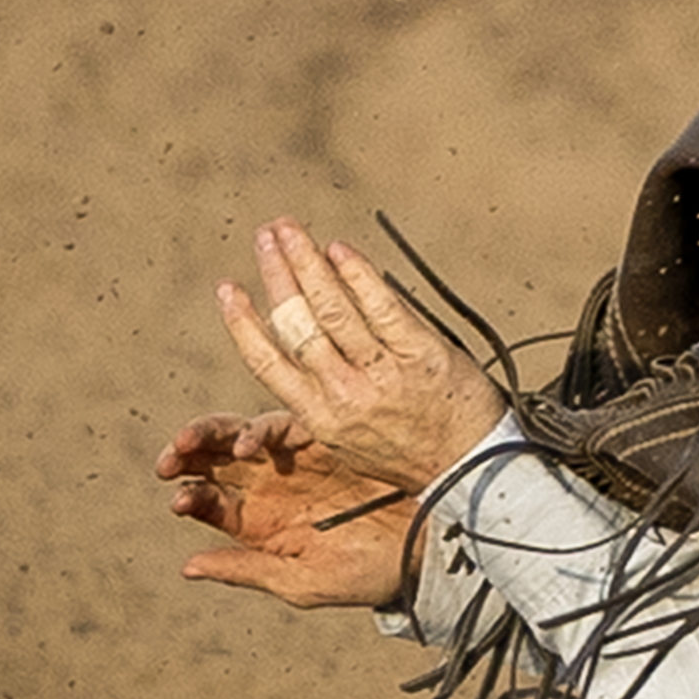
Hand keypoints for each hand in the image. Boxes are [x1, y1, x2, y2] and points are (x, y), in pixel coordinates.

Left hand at [157, 407, 415, 610]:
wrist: (425, 548)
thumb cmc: (365, 575)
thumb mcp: (301, 581)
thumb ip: (246, 569)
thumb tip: (188, 566)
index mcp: (258, 520)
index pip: (208, 500)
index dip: (189, 497)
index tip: (179, 501)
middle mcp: (270, 484)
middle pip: (215, 459)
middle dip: (187, 453)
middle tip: (170, 459)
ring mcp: (295, 457)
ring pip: (240, 434)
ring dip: (211, 434)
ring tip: (192, 442)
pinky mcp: (324, 436)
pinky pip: (286, 424)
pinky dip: (264, 430)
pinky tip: (253, 445)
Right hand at [214, 221, 508, 497]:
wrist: (471, 469)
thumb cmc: (410, 452)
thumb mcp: (349, 440)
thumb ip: (321, 396)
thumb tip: (294, 345)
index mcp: (320, 418)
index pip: (268, 362)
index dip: (243, 321)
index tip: (228, 288)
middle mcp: (345, 394)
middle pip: (298, 323)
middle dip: (278, 272)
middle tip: (265, 235)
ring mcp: (383, 372)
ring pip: (333, 309)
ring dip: (309, 262)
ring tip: (291, 230)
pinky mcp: (422, 353)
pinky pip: (383, 307)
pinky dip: (358, 275)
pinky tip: (341, 250)